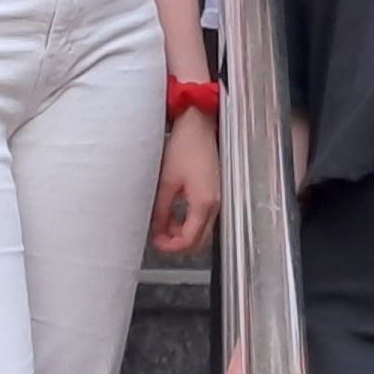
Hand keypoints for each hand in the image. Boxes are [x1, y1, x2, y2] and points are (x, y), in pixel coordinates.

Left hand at [151, 111, 220, 254]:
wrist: (199, 126)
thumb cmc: (186, 146)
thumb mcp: (167, 181)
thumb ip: (161, 210)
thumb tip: (156, 230)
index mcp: (203, 203)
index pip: (189, 240)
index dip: (170, 247)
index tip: (156, 243)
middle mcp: (215, 205)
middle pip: (198, 242)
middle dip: (177, 244)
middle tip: (158, 238)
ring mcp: (218, 200)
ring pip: (202, 232)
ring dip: (183, 234)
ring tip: (164, 225)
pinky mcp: (215, 193)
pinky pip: (203, 219)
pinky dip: (189, 223)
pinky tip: (175, 214)